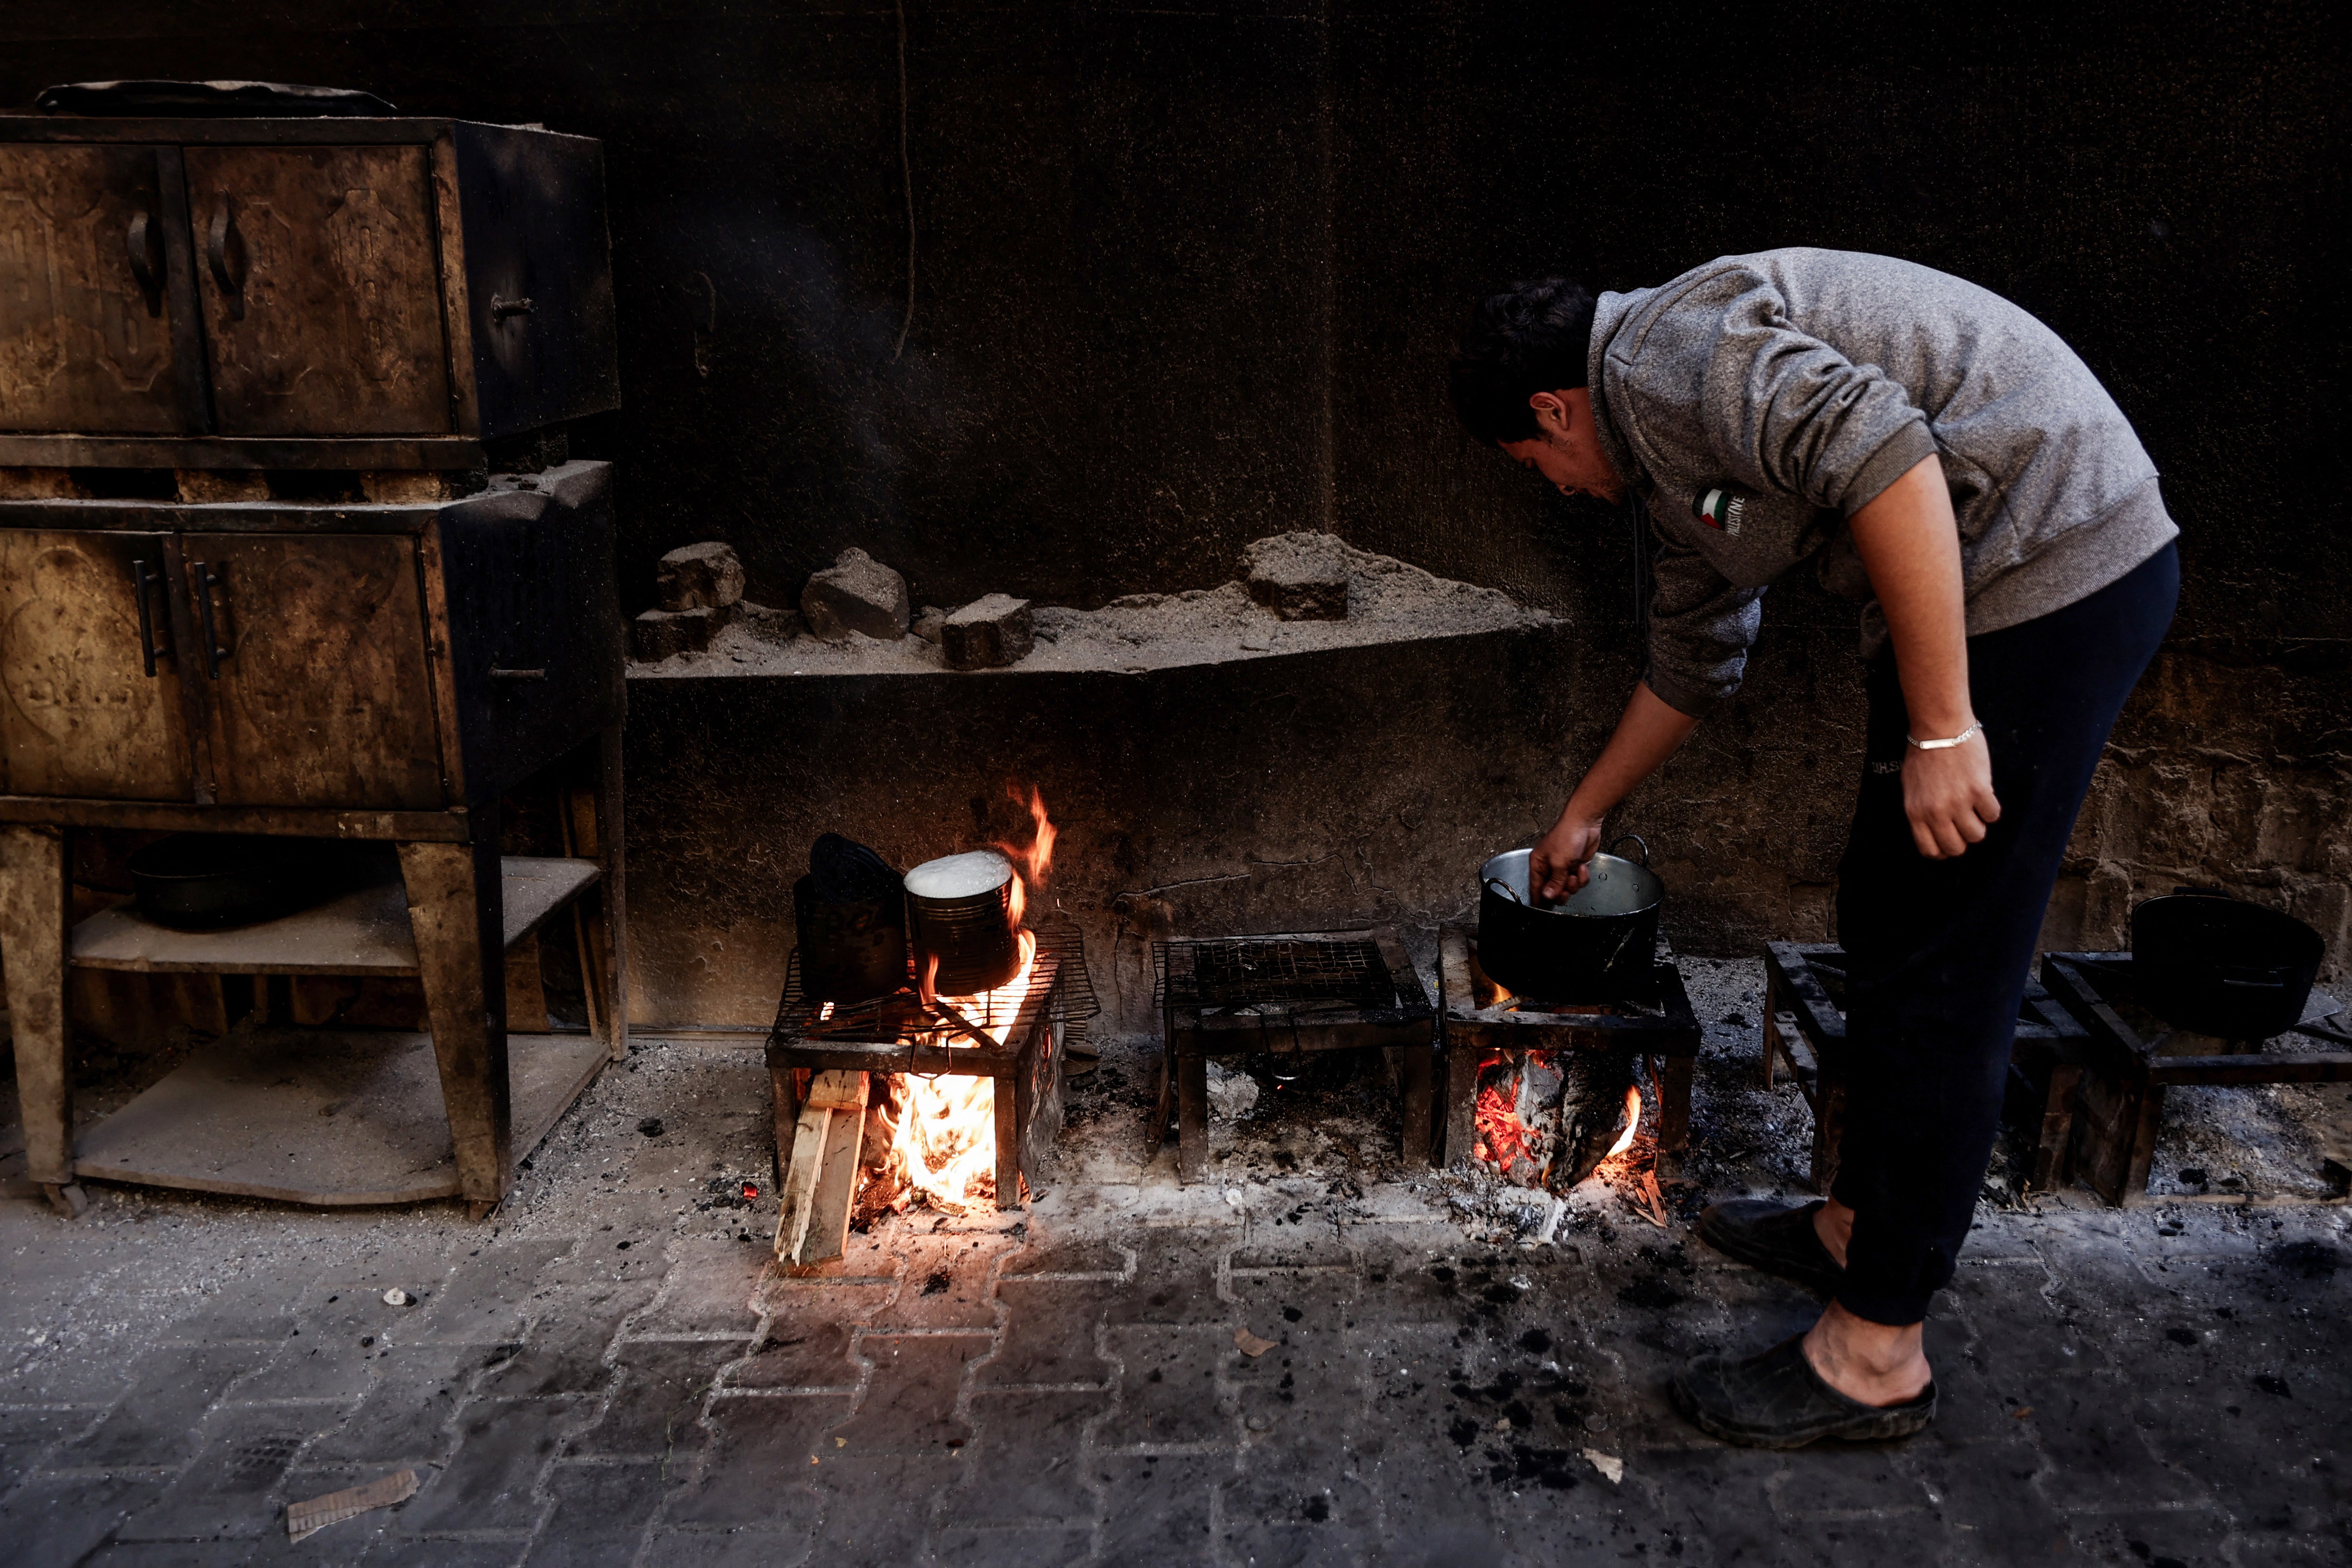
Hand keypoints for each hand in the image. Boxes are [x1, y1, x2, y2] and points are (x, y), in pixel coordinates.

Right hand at [1530, 809, 1604, 900]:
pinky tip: (1582, 866)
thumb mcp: (1559, 863)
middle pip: (1553, 891)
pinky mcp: (1576, 867)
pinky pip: (1578, 881)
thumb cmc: (1567, 836)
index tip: (1541, 909)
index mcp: (1538, 864)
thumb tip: (1547, 896)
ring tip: (1575, 871)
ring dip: (1574, 883)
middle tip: (1566, 886)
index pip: (1535, 887)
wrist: (1585, 823)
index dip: (1539, 898)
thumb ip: (1554, 882)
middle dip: (1562, 891)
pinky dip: (1582, 876)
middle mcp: (1549, 867)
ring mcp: (1564, 868)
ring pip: (1567, 888)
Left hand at [1901, 731, 1999, 857]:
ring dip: (1979, 825)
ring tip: (1975, 808)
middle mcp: (1935, 812)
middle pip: (1956, 848)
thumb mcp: (1910, 787)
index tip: (1950, 841)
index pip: (1930, 850)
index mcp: (1915, 813)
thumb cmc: (1923, 754)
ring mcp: (1958, 803)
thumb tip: (1934, 830)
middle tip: (1966, 824)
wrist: (1939, 728)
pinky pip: (1992, 815)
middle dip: (1963, 840)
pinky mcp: (1978, 791)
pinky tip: (1985, 796)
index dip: (1943, 850)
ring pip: (1977, 835)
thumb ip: (1920, 811)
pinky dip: (1991, 809)